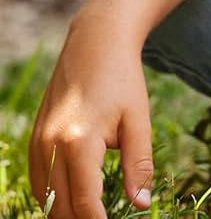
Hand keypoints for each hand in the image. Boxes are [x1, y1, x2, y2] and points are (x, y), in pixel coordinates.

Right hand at [28, 13, 153, 218]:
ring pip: (46, 198)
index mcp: (80, 142)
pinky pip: (38, 181)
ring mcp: (38, 142)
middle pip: (61, 207)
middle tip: (106, 218)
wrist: (96, 43)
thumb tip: (142, 204)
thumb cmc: (123, 80)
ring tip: (94, 212)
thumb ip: (139, 164)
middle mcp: (51, 145)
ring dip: (67, 211)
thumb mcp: (139, 120)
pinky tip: (75, 197)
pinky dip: (54, 195)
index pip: (85, 203)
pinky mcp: (35, 138)